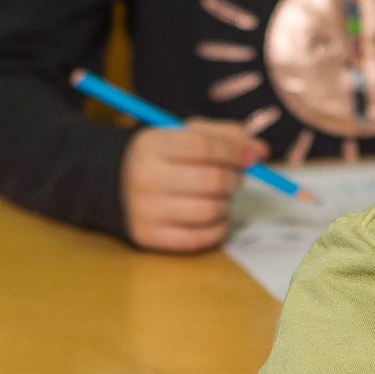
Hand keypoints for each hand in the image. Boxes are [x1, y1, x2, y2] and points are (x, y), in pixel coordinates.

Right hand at [121, 120, 263, 251]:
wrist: (113, 183)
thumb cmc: (163, 155)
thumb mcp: (185, 134)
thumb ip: (226, 136)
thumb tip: (260, 151)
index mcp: (152, 145)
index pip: (203, 147)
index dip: (235, 152)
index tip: (252, 156)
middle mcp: (145, 177)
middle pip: (209, 180)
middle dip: (234, 179)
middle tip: (236, 178)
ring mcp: (145, 210)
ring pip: (208, 211)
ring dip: (227, 204)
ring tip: (223, 196)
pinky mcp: (147, 237)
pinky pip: (197, 238)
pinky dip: (218, 228)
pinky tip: (218, 216)